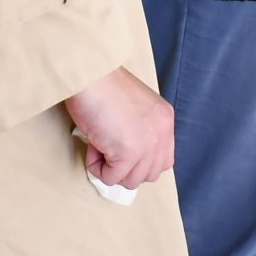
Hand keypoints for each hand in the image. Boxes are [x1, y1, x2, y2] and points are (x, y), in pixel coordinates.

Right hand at [63, 67, 175, 189]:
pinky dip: (97, 167)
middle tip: (108, 144)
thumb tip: (128, 159)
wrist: (91, 75)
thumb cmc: (104, 85)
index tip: (121, 149)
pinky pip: (111, 177)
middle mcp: (162, 133)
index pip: (163, 160)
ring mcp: (148, 144)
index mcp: (165, 119)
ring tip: (100, 142)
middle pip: (149, 174)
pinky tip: (94, 144)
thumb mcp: (135, 107)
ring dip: (110, 168)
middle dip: (125, 167)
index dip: (140, 162)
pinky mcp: (129, 153)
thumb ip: (141, 130)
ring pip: (130, 180)